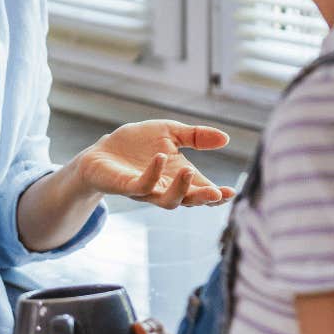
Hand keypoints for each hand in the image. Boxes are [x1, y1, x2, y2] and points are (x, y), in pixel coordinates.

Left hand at [74, 119, 234, 208]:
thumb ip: (196, 137)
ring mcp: (146, 189)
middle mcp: (165, 188)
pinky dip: (152, 174)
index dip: (217, 195)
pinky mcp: (126, 186)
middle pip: (188, 200)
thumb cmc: (136, 145)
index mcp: (178, 177)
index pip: (202, 190)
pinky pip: (142, 185)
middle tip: (218, 193)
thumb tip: (226, 138)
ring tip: (189, 171)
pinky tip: (160, 157)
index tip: (232, 192)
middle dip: (203, 199)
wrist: (102, 151)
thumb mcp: (170, 133)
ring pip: (168, 200)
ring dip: (181, 189)